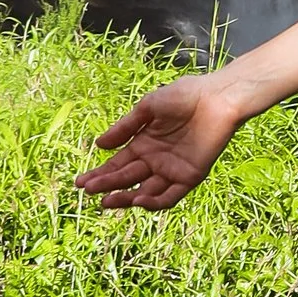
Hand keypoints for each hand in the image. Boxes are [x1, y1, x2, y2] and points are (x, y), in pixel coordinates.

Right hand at [79, 76, 237, 213]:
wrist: (217, 97)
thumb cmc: (184, 95)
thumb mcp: (148, 108)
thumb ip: (125, 128)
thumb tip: (98, 145)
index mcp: (144, 144)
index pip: (117, 164)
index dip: (99, 174)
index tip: (80, 182)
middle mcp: (156, 160)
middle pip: (127, 178)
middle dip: (106, 185)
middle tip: (88, 190)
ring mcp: (172, 169)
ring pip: (145, 191)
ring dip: (126, 198)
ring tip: (106, 200)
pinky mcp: (190, 176)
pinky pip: (170, 195)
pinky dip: (154, 201)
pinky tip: (138, 199)